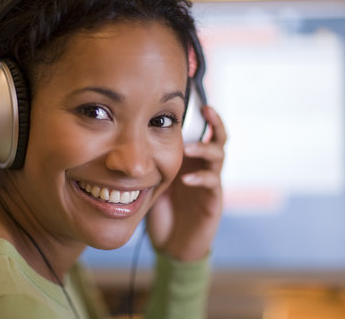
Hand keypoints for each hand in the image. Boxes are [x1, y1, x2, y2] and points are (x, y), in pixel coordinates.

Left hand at [147, 106, 226, 260]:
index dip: (203, 116)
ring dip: (205, 149)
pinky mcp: (213, 201)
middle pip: (219, 138)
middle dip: (215, 123)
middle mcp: (204, 166)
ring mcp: (210, 183)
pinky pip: (212, 184)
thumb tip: (126, 139)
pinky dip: (200, 178)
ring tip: (189, 147)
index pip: (202, 131)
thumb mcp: (152, 181)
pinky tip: (186, 179)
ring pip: (219, 157)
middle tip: (206, 110)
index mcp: (192, 159)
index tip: (193, 100)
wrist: (172, 244)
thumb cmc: (162, 210)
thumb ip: (148, 161)